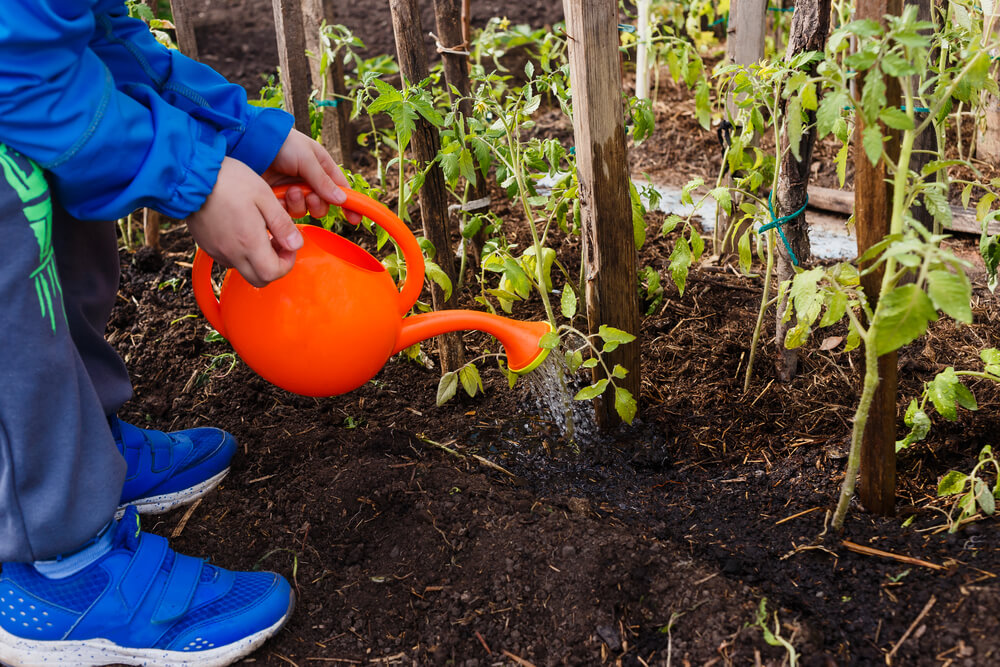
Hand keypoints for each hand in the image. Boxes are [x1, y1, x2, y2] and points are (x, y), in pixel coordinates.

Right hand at [187, 157, 302, 286]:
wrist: (192, 174)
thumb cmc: (229, 181)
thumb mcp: (264, 196)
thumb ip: (282, 224)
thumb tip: (296, 244)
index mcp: (249, 243)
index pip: (273, 273)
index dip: (287, 263)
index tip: (289, 245)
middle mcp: (231, 253)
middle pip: (259, 279)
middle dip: (274, 266)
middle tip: (277, 242)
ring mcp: (216, 251)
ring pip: (243, 270)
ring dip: (257, 260)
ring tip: (260, 232)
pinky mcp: (206, 245)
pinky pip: (228, 259)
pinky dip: (241, 253)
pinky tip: (243, 230)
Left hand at [263, 129, 361, 224]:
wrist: (251, 143)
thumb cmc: (282, 144)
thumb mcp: (307, 159)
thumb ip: (323, 181)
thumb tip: (342, 200)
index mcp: (322, 168)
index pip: (341, 190)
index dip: (349, 204)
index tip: (354, 219)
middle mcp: (309, 181)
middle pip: (323, 205)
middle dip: (318, 204)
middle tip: (310, 196)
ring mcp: (293, 191)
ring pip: (305, 210)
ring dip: (299, 203)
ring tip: (290, 190)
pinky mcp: (278, 199)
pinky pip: (287, 212)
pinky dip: (285, 206)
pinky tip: (279, 194)